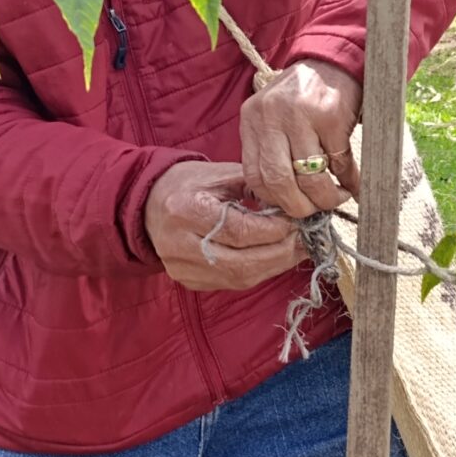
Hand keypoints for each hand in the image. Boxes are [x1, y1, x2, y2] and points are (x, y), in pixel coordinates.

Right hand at [145, 161, 305, 291]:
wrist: (147, 205)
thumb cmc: (187, 184)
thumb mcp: (219, 174)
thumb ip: (255, 187)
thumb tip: (294, 204)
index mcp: (186, 211)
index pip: (240, 230)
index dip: (275, 229)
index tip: (300, 220)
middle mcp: (181, 245)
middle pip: (242, 261)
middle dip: (282, 252)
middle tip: (308, 239)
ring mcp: (184, 269)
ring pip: (240, 277)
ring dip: (275, 265)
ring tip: (299, 250)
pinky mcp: (190, 281)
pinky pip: (233, 282)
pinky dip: (259, 271)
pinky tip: (277, 258)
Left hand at [238, 59, 361, 219]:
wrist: (334, 60)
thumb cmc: (303, 96)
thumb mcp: (274, 116)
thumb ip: (271, 150)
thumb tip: (279, 201)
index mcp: (252, 118)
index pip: (253, 175)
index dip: (274, 199)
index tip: (290, 207)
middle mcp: (272, 116)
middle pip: (278, 180)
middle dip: (299, 206)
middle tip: (314, 211)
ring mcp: (301, 114)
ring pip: (309, 175)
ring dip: (325, 196)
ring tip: (335, 198)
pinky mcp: (331, 115)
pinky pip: (339, 161)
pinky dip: (348, 180)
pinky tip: (352, 185)